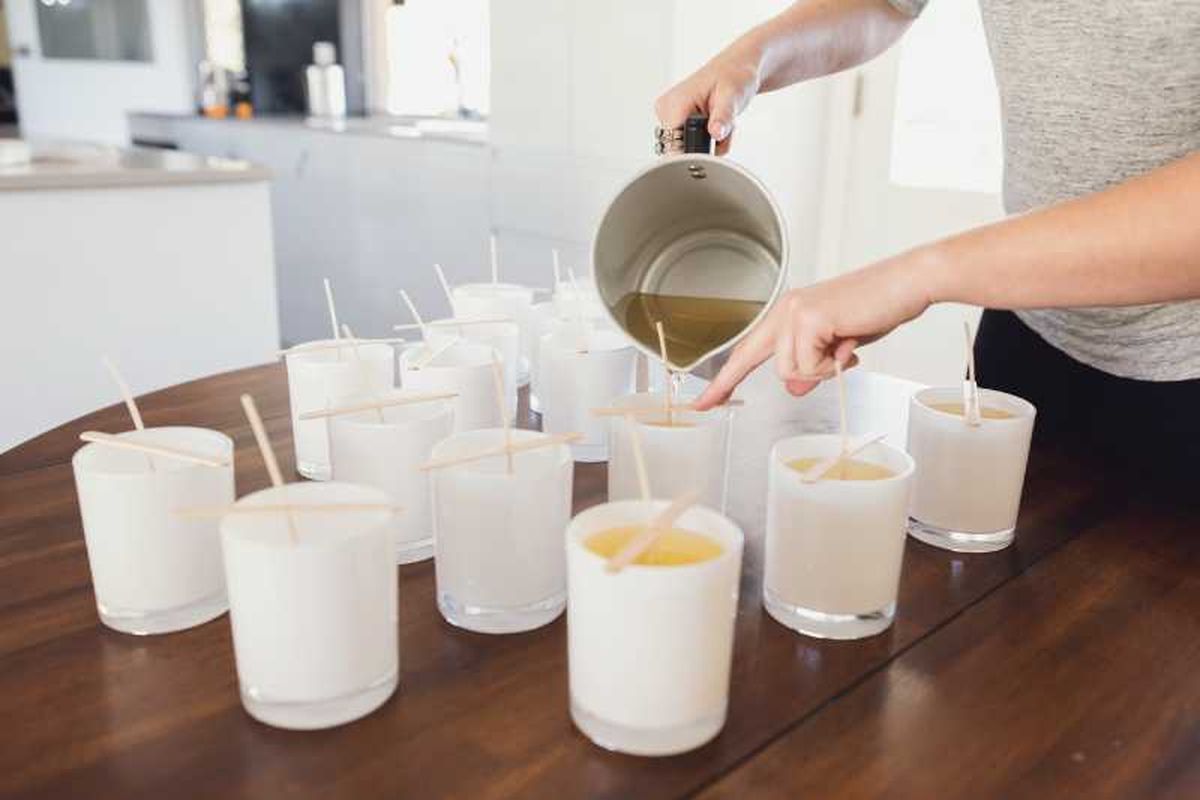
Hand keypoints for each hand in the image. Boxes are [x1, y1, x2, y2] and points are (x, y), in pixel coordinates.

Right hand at [655, 44, 762, 155]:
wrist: (737, 68)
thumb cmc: (734, 75)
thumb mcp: (732, 95)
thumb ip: (723, 117)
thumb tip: (716, 133)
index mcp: (675, 102)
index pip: (672, 144)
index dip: (693, 153)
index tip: (711, 147)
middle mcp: (666, 109)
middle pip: (678, 149)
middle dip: (704, 147)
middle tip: (721, 128)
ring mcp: (670, 116)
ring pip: (686, 149)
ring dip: (708, 144)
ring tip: (720, 123)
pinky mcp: (676, 122)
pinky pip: (689, 144)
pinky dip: (707, 141)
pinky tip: (715, 125)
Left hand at [694, 254, 935, 408]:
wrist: (906, 284)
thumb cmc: (877, 308)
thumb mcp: (837, 347)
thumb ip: (811, 365)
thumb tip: (794, 387)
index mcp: (787, 314)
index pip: (747, 351)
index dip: (724, 379)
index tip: (703, 401)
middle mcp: (785, 310)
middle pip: (757, 362)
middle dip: (749, 380)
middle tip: (716, 399)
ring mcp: (794, 312)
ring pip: (787, 370)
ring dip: (820, 370)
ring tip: (845, 348)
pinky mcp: (809, 318)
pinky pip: (808, 365)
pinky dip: (832, 365)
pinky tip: (849, 344)